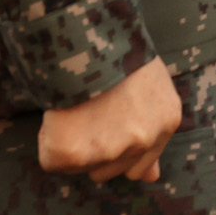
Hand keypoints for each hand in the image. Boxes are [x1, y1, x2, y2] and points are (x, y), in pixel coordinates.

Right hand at [38, 57, 181, 182]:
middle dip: (94, 151)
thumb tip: (153, 179)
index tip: (103, 134)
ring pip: (81, 168)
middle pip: (109, 171)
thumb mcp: (152, 88)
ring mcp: (109, 149)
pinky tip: (56, 114)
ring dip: (72, 147)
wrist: (90, 35)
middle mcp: (143, 140)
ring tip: (72, 109)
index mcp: (167, 122)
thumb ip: (153, 133)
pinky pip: (52, 160)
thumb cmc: (120, 52)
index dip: (116, 152)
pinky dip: (48, 140)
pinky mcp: (73, 152)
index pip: (140, 167)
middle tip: (86, 116)